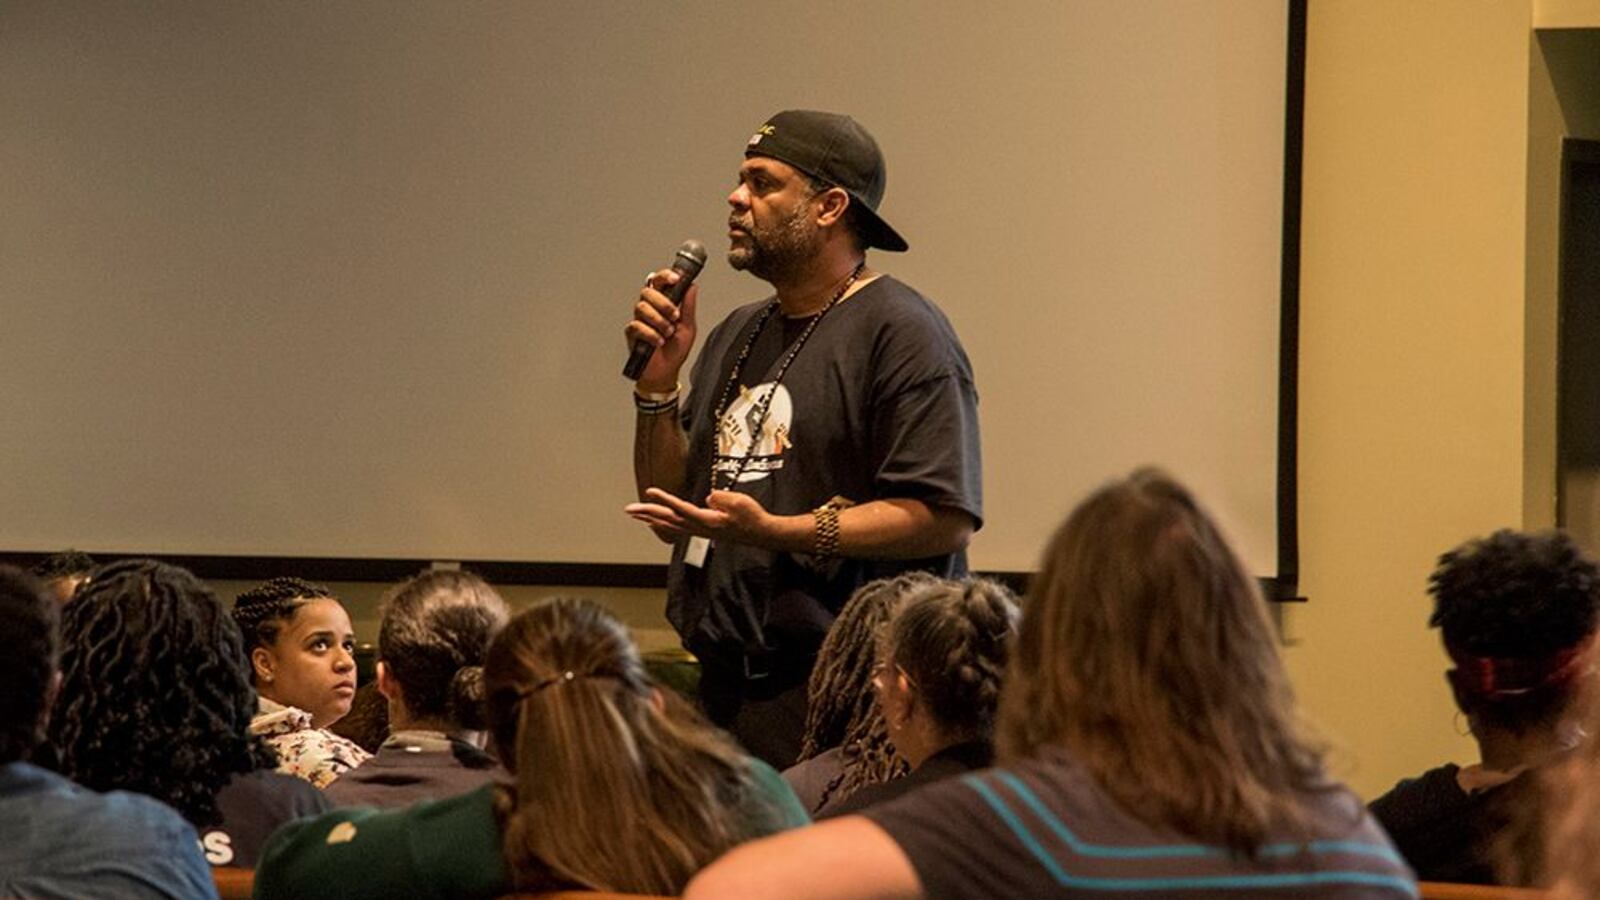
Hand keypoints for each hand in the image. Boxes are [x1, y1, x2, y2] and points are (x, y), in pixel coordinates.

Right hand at [623, 268, 699, 390]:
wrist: (666, 372)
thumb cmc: (675, 350)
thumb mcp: (688, 327)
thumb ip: (688, 306)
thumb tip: (692, 286)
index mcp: (663, 303)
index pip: (660, 281)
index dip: (666, 276)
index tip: (676, 279)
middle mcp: (649, 308)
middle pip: (648, 291)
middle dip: (663, 303)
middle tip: (675, 317)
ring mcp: (639, 320)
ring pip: (641, 307)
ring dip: (659, 320)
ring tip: (668, 333)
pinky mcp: (632, 333)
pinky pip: (636, 326)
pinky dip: (650, 334)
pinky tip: (658, 342)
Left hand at [625, 487, 771, 545]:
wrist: (761, 533)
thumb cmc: (752, 518)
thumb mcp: (740, 503)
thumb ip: (722, 498)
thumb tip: (709, 498)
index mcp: (707, 521)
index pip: (681, 508)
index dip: (665, 499)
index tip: (650, 491)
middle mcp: (700, 527)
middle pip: (668, 519)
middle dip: (648, 513)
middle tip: (629, 508)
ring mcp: (699, 530)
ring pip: (669, 524)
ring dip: (650, 518)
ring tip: (635, 513)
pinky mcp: (702, 529)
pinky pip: (676, 527)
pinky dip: (662, 523)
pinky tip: (654, 522)